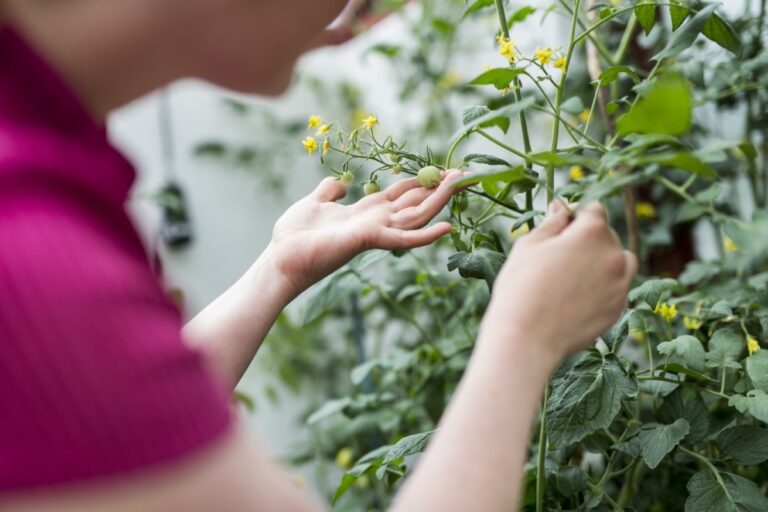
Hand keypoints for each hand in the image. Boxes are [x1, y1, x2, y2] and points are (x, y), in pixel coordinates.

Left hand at [269, 170, 464, 295]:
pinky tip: (446, 227)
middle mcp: (376, 221)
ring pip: (416, 215)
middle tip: (465, 172)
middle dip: (439, 187)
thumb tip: (339, 183)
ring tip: (462, 183)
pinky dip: (425, 235)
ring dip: (440, 200)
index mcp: (366, 212)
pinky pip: (402, 239)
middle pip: (416, 202)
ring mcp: (375, 232)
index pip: (402, 194)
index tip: (442, 169)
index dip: (422, 181)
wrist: (281, 257)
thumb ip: (329, 191)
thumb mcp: (314, 202)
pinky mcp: (369, 240)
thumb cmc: (295, 234)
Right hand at [482, 201, 636, 363]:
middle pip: (608, 235)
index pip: (594, 209)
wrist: (526, 338)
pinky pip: (617, 289)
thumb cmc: (521, 287)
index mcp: (592, 232)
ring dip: (604, 261)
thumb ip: (552, 223)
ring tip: (575, 275)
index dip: (575, 216)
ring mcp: (621, 284)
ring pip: (621, 261)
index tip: (560, 228)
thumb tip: (563, 208)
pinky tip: (577, 297)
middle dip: (588, 239)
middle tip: (559, 257)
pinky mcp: (619, 309)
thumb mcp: (529, 245)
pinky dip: (603, 287)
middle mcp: (615, 255)